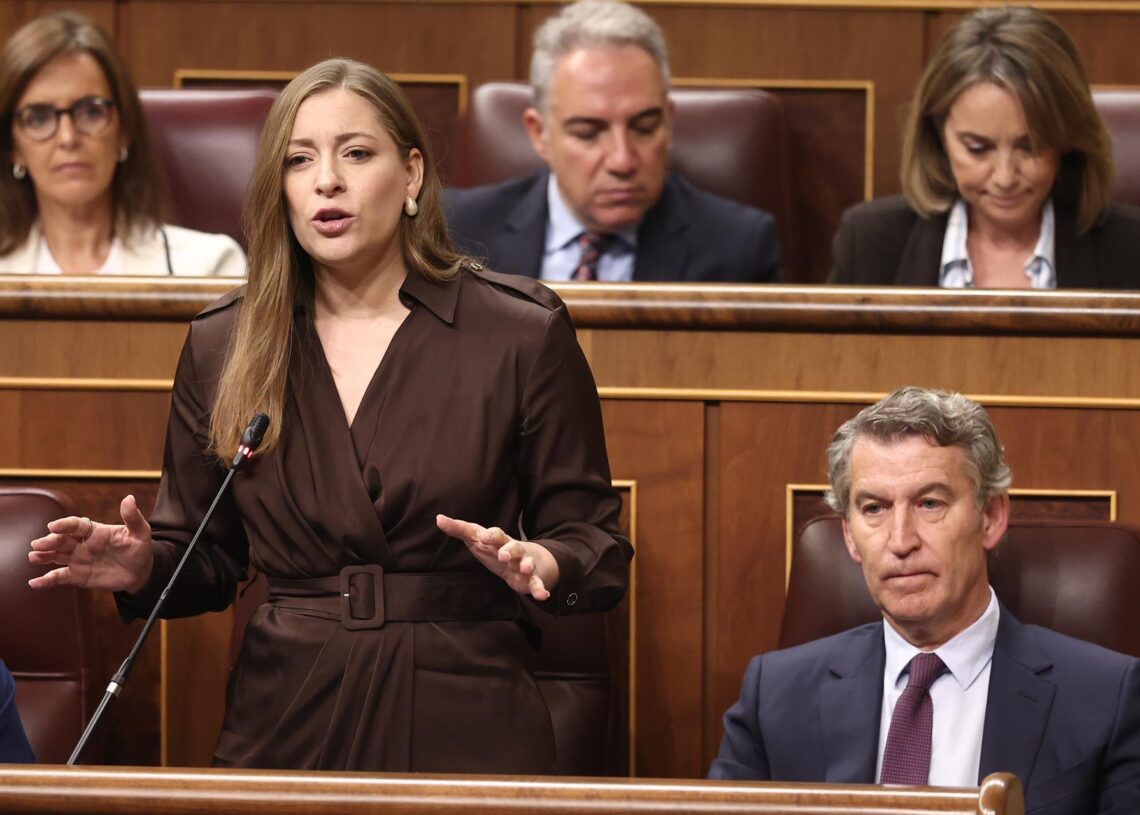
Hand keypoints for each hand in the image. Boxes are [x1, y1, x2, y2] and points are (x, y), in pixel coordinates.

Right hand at [28, 494, 154, 593]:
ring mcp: (78, 560)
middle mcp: (82, 544)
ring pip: (56, 556)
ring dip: (44, 556)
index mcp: (95, 531)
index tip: (53, 526)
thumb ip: (133, 517)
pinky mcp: (77, 576)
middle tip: (38, 544)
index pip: (76, 525)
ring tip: (33, 556)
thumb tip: (129, 498)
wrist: (140, 572)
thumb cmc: (139, 549)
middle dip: (50, 541)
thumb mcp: (140, 533)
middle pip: (62, 540)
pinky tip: (35, 583)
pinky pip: (59, 577)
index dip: (65, 525)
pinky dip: (46, 580)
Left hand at [436, 514, 558, 600]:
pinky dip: (539, 589)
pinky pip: (536, 583)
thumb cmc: (495, 548)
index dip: (491, 535)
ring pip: (527, 563)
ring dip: (527, 565)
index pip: (496, 534)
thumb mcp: (478, 539)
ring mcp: (524, 564)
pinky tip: (542, 595)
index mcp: (500, 540)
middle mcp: (514, 550)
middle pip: (513, 547)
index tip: (484, 536)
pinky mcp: (530, 579)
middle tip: (503, 555)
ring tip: (526, 569)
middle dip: (509, 550)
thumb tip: (439, 518)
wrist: (525, 559)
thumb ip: (460, 530)